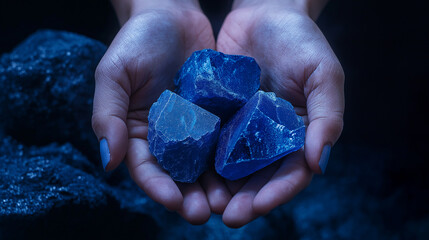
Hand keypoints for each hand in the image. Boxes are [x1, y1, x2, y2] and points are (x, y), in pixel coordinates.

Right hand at [91, 2, 231, 223]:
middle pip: (178, 174)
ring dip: (215, 186)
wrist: (173, 14)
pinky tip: (246, 172)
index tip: (175, 201)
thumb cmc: (137, 40)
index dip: (158, 187)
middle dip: (191, 195)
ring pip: (205, 165)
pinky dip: (233, 159)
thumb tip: (107, 161)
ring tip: (229, 201)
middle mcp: (166, 136)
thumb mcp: (114, 73)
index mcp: (136, 132)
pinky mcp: (217, 116)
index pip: (146, 168)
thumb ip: (107, 115)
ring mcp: (194, 128)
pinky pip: (225, 140)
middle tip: (208, 212)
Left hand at [216, 0, 343, 226]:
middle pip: (258, 178)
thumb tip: (321, 163)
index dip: (275, 193)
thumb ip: (328, 117)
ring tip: (201, 203)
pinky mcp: (219, 116)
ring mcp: (242, 129)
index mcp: (299, 134)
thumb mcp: (324, 74)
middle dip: (243, 199)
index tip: (255, 207)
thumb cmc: (301, 40)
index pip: (291, 174)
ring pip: (231, 167)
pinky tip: (186, 173)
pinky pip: (209, 141)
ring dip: (218, 188)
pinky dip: (200, 160)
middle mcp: (269, 138)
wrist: (265, 11)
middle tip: (224, 216)